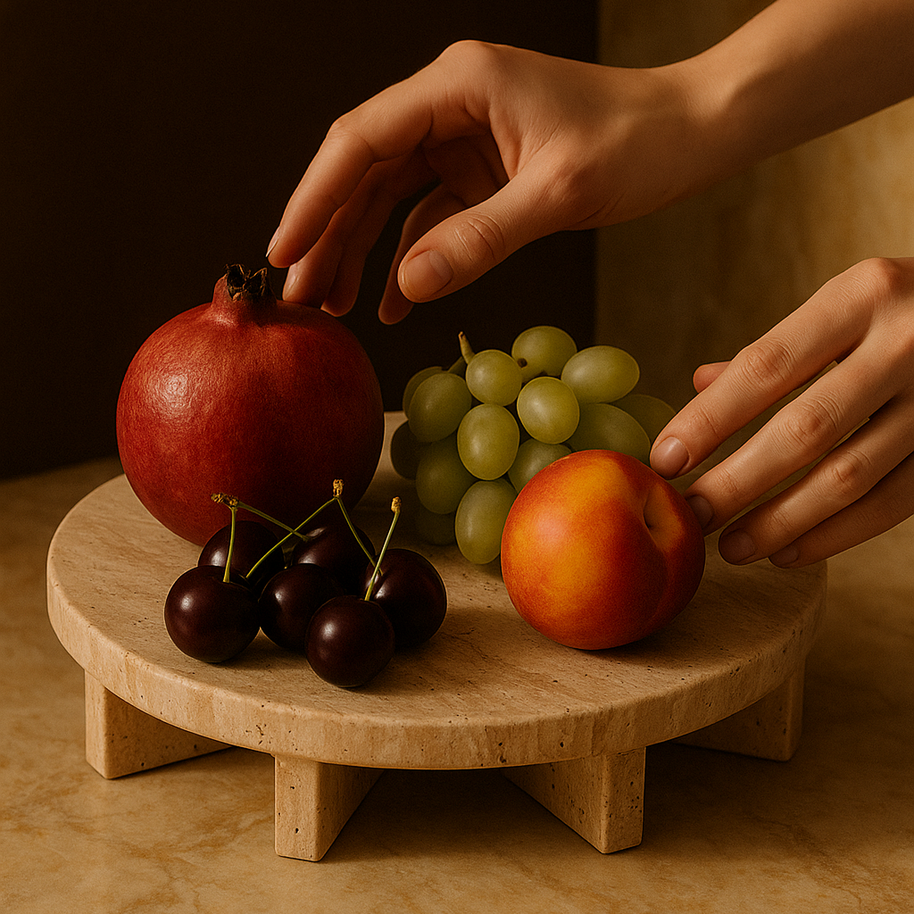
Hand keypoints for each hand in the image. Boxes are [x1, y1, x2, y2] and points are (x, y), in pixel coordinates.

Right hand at [267, 41, 715, 322]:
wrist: (691, 132)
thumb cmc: (637, 144)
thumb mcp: (557, 194)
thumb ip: (479, 240)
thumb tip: (406, 288)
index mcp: (458, 85)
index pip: (360, 141)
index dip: (314, 199)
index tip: (283, 253)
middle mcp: (450, 105)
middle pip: (364, 173)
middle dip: (329, 236)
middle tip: (301, 297)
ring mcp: (464, 140)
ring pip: (390, 199)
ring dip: (361, 252)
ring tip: (334, 307)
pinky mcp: (482, 172)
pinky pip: (431, 218)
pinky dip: (411, 258)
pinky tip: (393, 301)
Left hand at [651, 257, 913, 566]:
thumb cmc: (907, 308)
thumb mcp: (847, 304)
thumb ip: (778, 349)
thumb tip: (698, 384)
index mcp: (864, 295)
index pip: (766, 366)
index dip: (709, 420)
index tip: (664, 461)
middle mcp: (907, 342)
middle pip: (804, 430)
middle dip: (737, 482)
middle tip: (691, 516)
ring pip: (849, 477)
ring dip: (781, 522)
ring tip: (732, 548)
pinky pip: (892, 504)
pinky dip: (836, 535)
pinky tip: (789, 553)